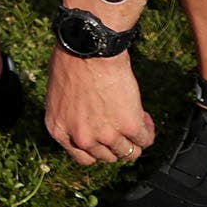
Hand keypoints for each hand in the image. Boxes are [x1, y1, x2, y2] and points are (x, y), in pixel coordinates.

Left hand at [45, 49, 154, 164]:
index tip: (106, 138)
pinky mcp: (129, 126)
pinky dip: (147, 131)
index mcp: (59, 130)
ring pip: (128, 152)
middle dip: (117, 143)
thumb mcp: (59, 96)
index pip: (84, 157)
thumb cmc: (71, 62)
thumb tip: (88, 122)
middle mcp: (81, 138)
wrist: (89, 49)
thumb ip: (71, 116)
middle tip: (123, 126)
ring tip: (136, 121)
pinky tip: (145, 117)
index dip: (98, 148)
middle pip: (107, 157)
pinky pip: (145, 139)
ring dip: (134, 140)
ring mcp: (105, 135)